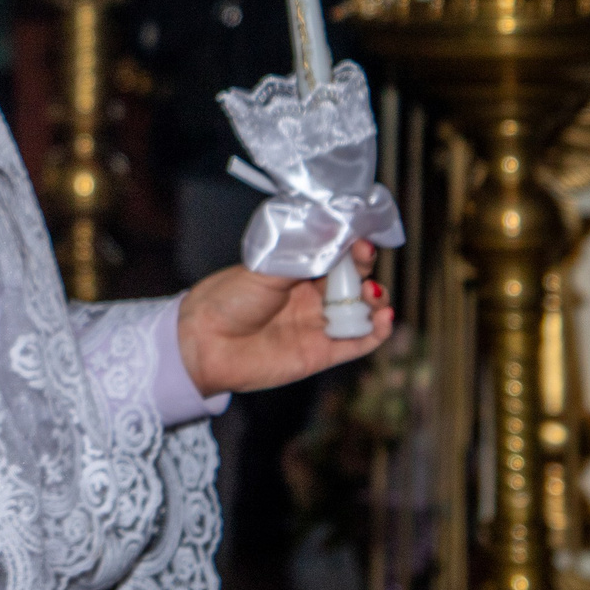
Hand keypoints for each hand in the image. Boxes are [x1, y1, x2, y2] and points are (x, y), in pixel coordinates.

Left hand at [176, 240, 392, 396]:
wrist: (205, 343)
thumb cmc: (228, 299)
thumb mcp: (266, 269)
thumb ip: (302, 257)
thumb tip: (335, 235)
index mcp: (296, 270)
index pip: (335, 254)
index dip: (351, 245)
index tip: (359, 238)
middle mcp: (311, 296)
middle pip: (353, 281)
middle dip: (364, 269)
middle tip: (364, 258)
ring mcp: (318, 325)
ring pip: (361, 311)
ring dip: (375, 300)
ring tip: (372, 294)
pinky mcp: (321, 353)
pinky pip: (358, 343)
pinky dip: (377, 332)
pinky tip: (384, 319)